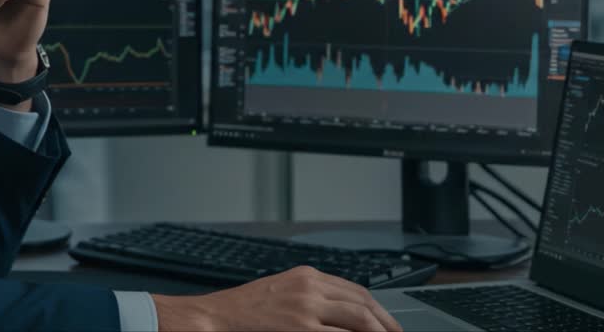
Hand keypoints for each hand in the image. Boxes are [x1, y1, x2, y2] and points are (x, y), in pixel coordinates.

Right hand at [151, 266, 401, 331]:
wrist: (215, 318)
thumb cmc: (242, 311)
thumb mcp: (281, 293)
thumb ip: (310, 299)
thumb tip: (339, 316)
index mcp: (307, 276)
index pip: (356, 290)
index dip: (378, 310)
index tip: (388, 324)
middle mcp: (310, 287)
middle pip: (364, 303)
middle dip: (387, 323)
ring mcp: (307, 308)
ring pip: (360, 319)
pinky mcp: (301, 328)